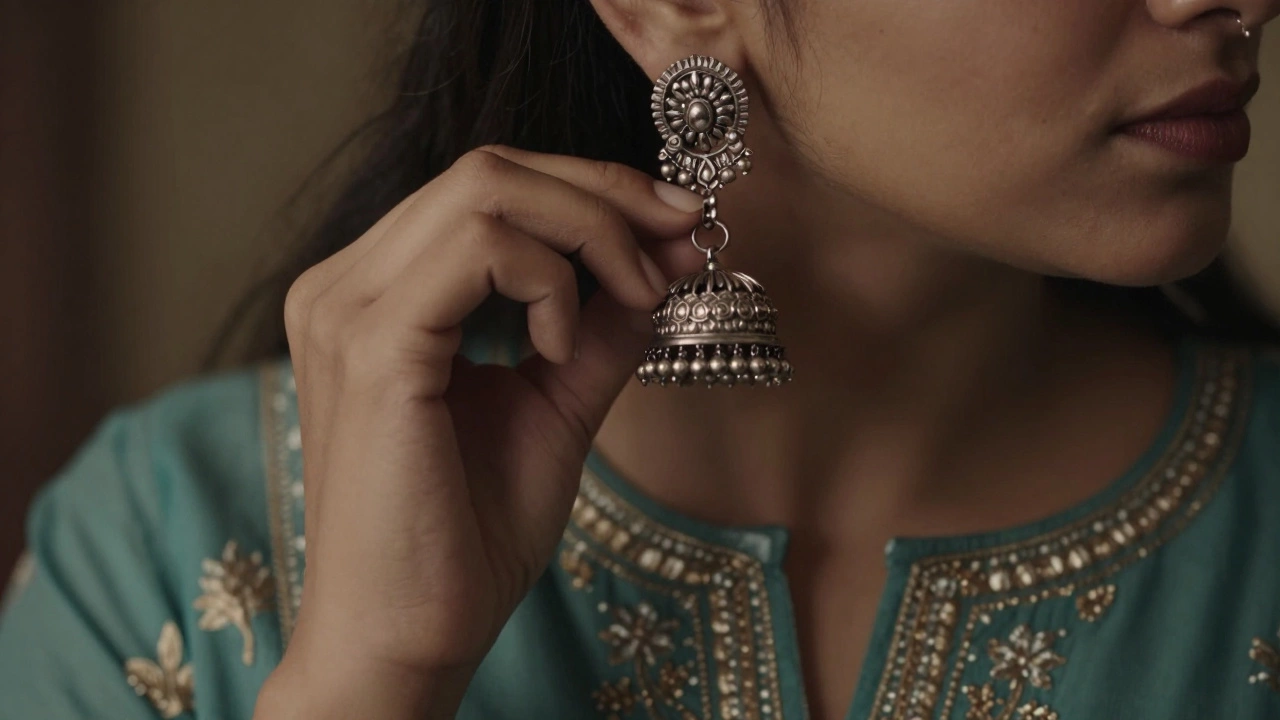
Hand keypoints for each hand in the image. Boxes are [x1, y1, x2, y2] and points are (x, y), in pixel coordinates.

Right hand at [256, 146, 702, 717]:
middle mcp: (344, 284)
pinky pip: (483, 250)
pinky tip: (562, 344)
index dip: (592, 188)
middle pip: (489, 168)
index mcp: (375, 293)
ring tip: (633, 301)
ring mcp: (346, 308)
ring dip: (590, 233)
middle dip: (605, 194)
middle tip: (680, 237)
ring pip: (487, 187)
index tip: (677, 222)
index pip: (486, 187)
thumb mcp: (555, 403)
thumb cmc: (467, 534)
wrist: (408, 637)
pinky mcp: (372, 345)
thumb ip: (601, 323)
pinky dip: (551, 279)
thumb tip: (670, 251)